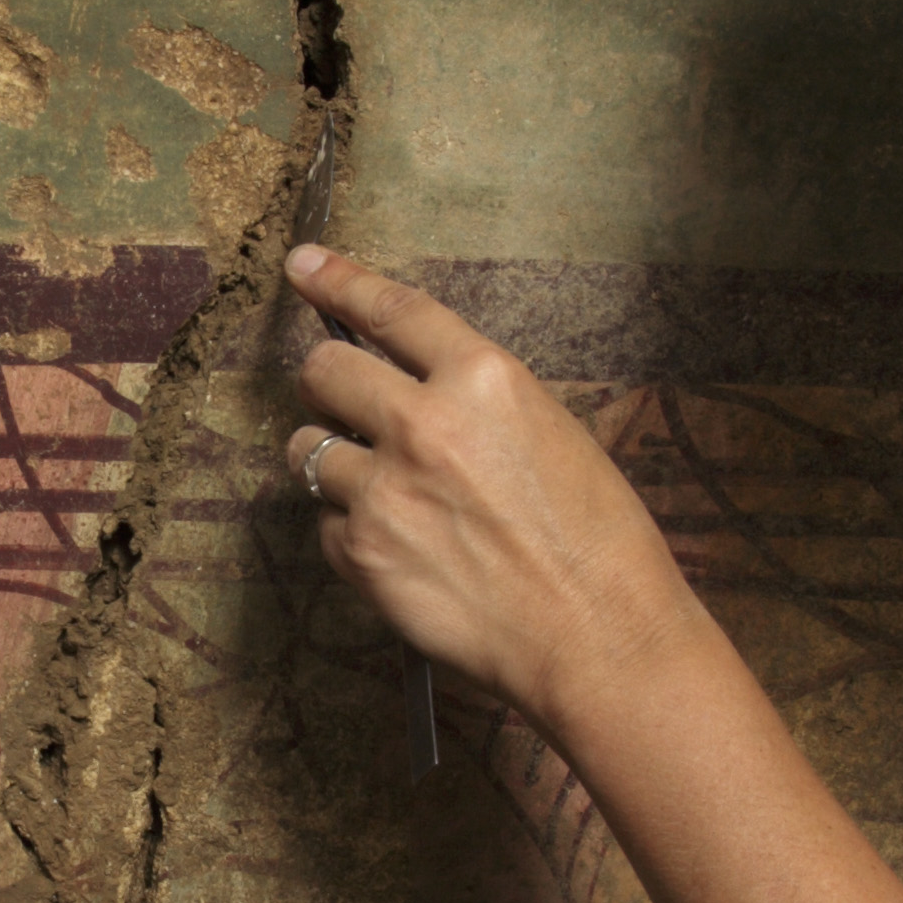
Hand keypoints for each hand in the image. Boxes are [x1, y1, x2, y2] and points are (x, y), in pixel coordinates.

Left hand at [280, 247, 697, 728]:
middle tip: (345, 406)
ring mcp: (383, 490)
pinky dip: (350, 533)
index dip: (339, 280)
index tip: (304, 267)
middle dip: (328, 383)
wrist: (597, 636)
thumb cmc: (597, 541)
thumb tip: (415, 389)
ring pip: (307, 450)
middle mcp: (423, 423)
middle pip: (325, 371)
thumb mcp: (551, 433)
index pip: (390, 310)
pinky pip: (325, 525)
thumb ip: (474, 401)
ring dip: (332, 463)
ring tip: (386, 495)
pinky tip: (402, 552)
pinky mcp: (361, 554)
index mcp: (482, 378)